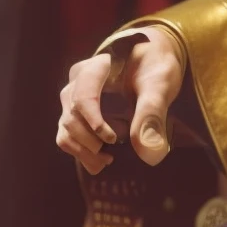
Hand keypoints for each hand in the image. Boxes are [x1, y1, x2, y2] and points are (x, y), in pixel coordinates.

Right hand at [56, 24, 183, 173]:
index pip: (83, 97)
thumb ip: (153, 111)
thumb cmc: (156, 69)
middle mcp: (77, 82)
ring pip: (66, 130)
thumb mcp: (160, 84)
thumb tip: (150, 151)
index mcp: (94, 68)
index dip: (94, 121)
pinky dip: (80, 153)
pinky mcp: (74, 114)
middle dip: (91, 141)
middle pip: (71, 117)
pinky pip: (66, 137)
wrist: (152, 66)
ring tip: (108, 160)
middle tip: (114, 153)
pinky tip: (101, 160)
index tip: (111, 138)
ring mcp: (72, 99)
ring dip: (83, 152)